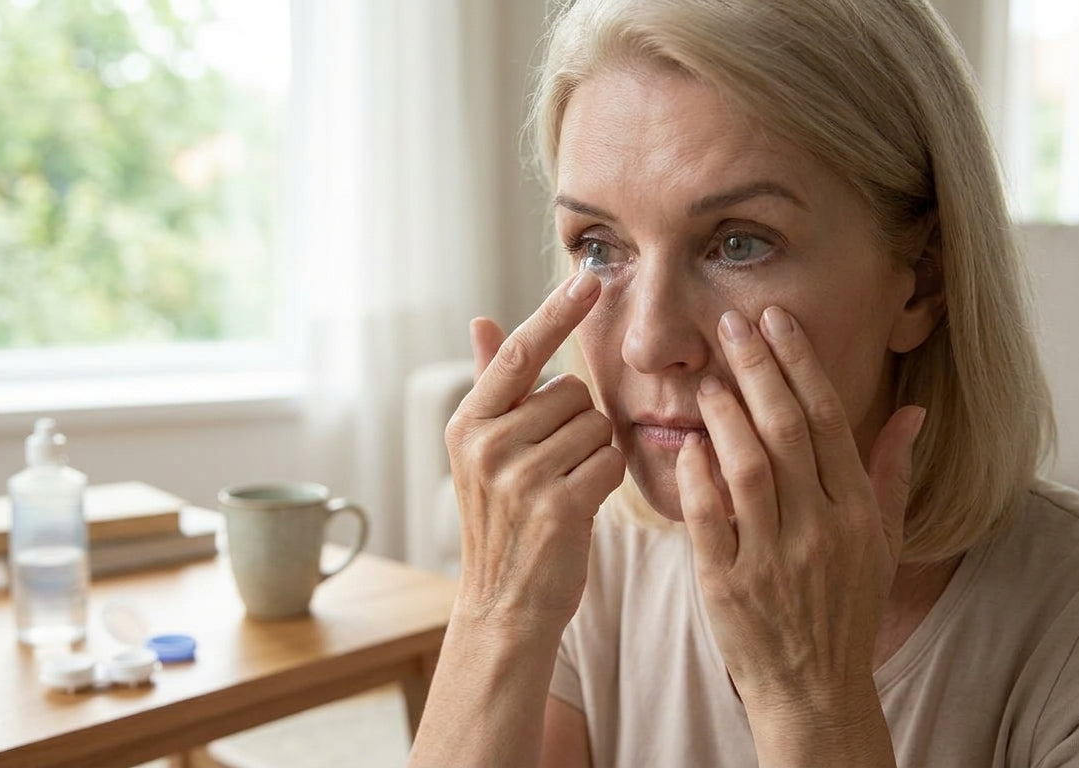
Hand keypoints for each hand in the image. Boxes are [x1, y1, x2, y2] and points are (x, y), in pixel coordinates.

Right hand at [446, 271, 626, 633]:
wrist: (504, 606)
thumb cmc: (504, 523)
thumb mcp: (484, 452)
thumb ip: (492, 385)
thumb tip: (483, 320)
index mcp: (468, 424)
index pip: (520, 354)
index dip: (556, 313)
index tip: (588, 277)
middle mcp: (488, 444)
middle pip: (572, 392)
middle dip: (578, 422)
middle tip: (554, 466)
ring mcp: (520, 476)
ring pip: (596, 425)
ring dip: (594, 452)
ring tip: (564, 487)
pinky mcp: (558, 505)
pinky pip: (610, 460)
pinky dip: (607, 479)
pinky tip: (581, 505)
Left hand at [676, 306, 923, 750]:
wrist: (815, 690)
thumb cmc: (844, 609)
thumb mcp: (880, 543)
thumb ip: (890, 473)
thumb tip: (913, 411)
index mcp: (856, 511)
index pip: (827, 419)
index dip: (799, 363)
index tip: (775, 321)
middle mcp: (820, 528)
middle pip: (786, 430)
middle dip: (757, 368)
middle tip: (731, 324)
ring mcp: (774, 557)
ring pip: (748, 468)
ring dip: (725, 416)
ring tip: (708, 380)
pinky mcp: (729, 586)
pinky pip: (711, 519)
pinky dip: (698, 479)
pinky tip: (688, 446)